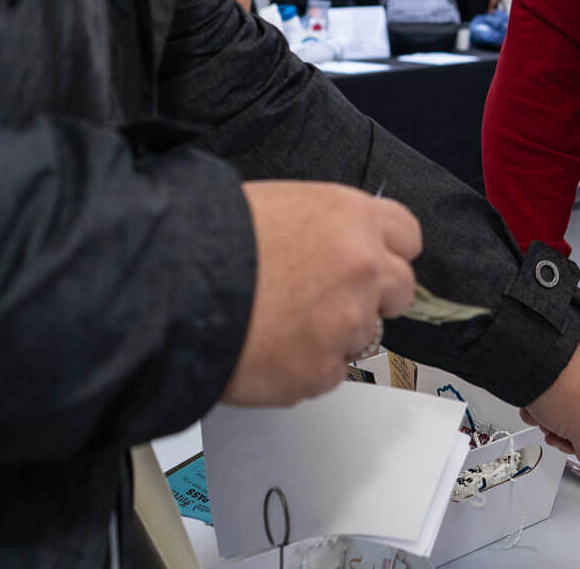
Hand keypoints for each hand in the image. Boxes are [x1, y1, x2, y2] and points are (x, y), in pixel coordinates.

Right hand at [222, 181, 420, 405]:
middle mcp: (362, 268)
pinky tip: (268, 350)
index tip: (373, 263)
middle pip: (400, 289)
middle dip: (373, 297)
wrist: (172, 286)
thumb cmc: (209, 240)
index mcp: (352, 217)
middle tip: (329, 301)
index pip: (407, 235)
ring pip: (364, 337)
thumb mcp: (278, 204)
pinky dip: (304, 369)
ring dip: (335, 335)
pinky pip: (329, 375)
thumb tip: (332, 243)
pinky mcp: (322, 371)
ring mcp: (347, 323)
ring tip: (282, 325)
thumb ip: (323, 227)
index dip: (386, 251)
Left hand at [518, 342, 579, 476]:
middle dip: (578, 441)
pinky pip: (557, 412)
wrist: (525, 353)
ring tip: (545, 418)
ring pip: (576, 426)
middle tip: (561, 434)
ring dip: (558, 429)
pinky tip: (534, 407)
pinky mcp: (561, 383)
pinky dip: (544, 414)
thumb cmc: (561, 381)